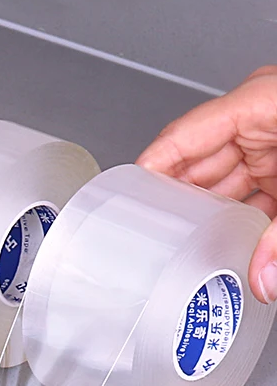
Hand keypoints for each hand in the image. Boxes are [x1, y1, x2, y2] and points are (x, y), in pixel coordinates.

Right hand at [137, 66, 276, 303]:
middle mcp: (259, 119)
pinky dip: (243, 219)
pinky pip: (251, 192)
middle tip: (158, 242)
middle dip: (181, 205)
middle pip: (197, 165)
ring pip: (223, 183)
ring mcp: (273, 140)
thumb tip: (262, 282)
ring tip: (192, 250)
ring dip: (212, 218)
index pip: (180, 140)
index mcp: (258, 103)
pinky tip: (231, 244)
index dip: (148, 173)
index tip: (125, 205)